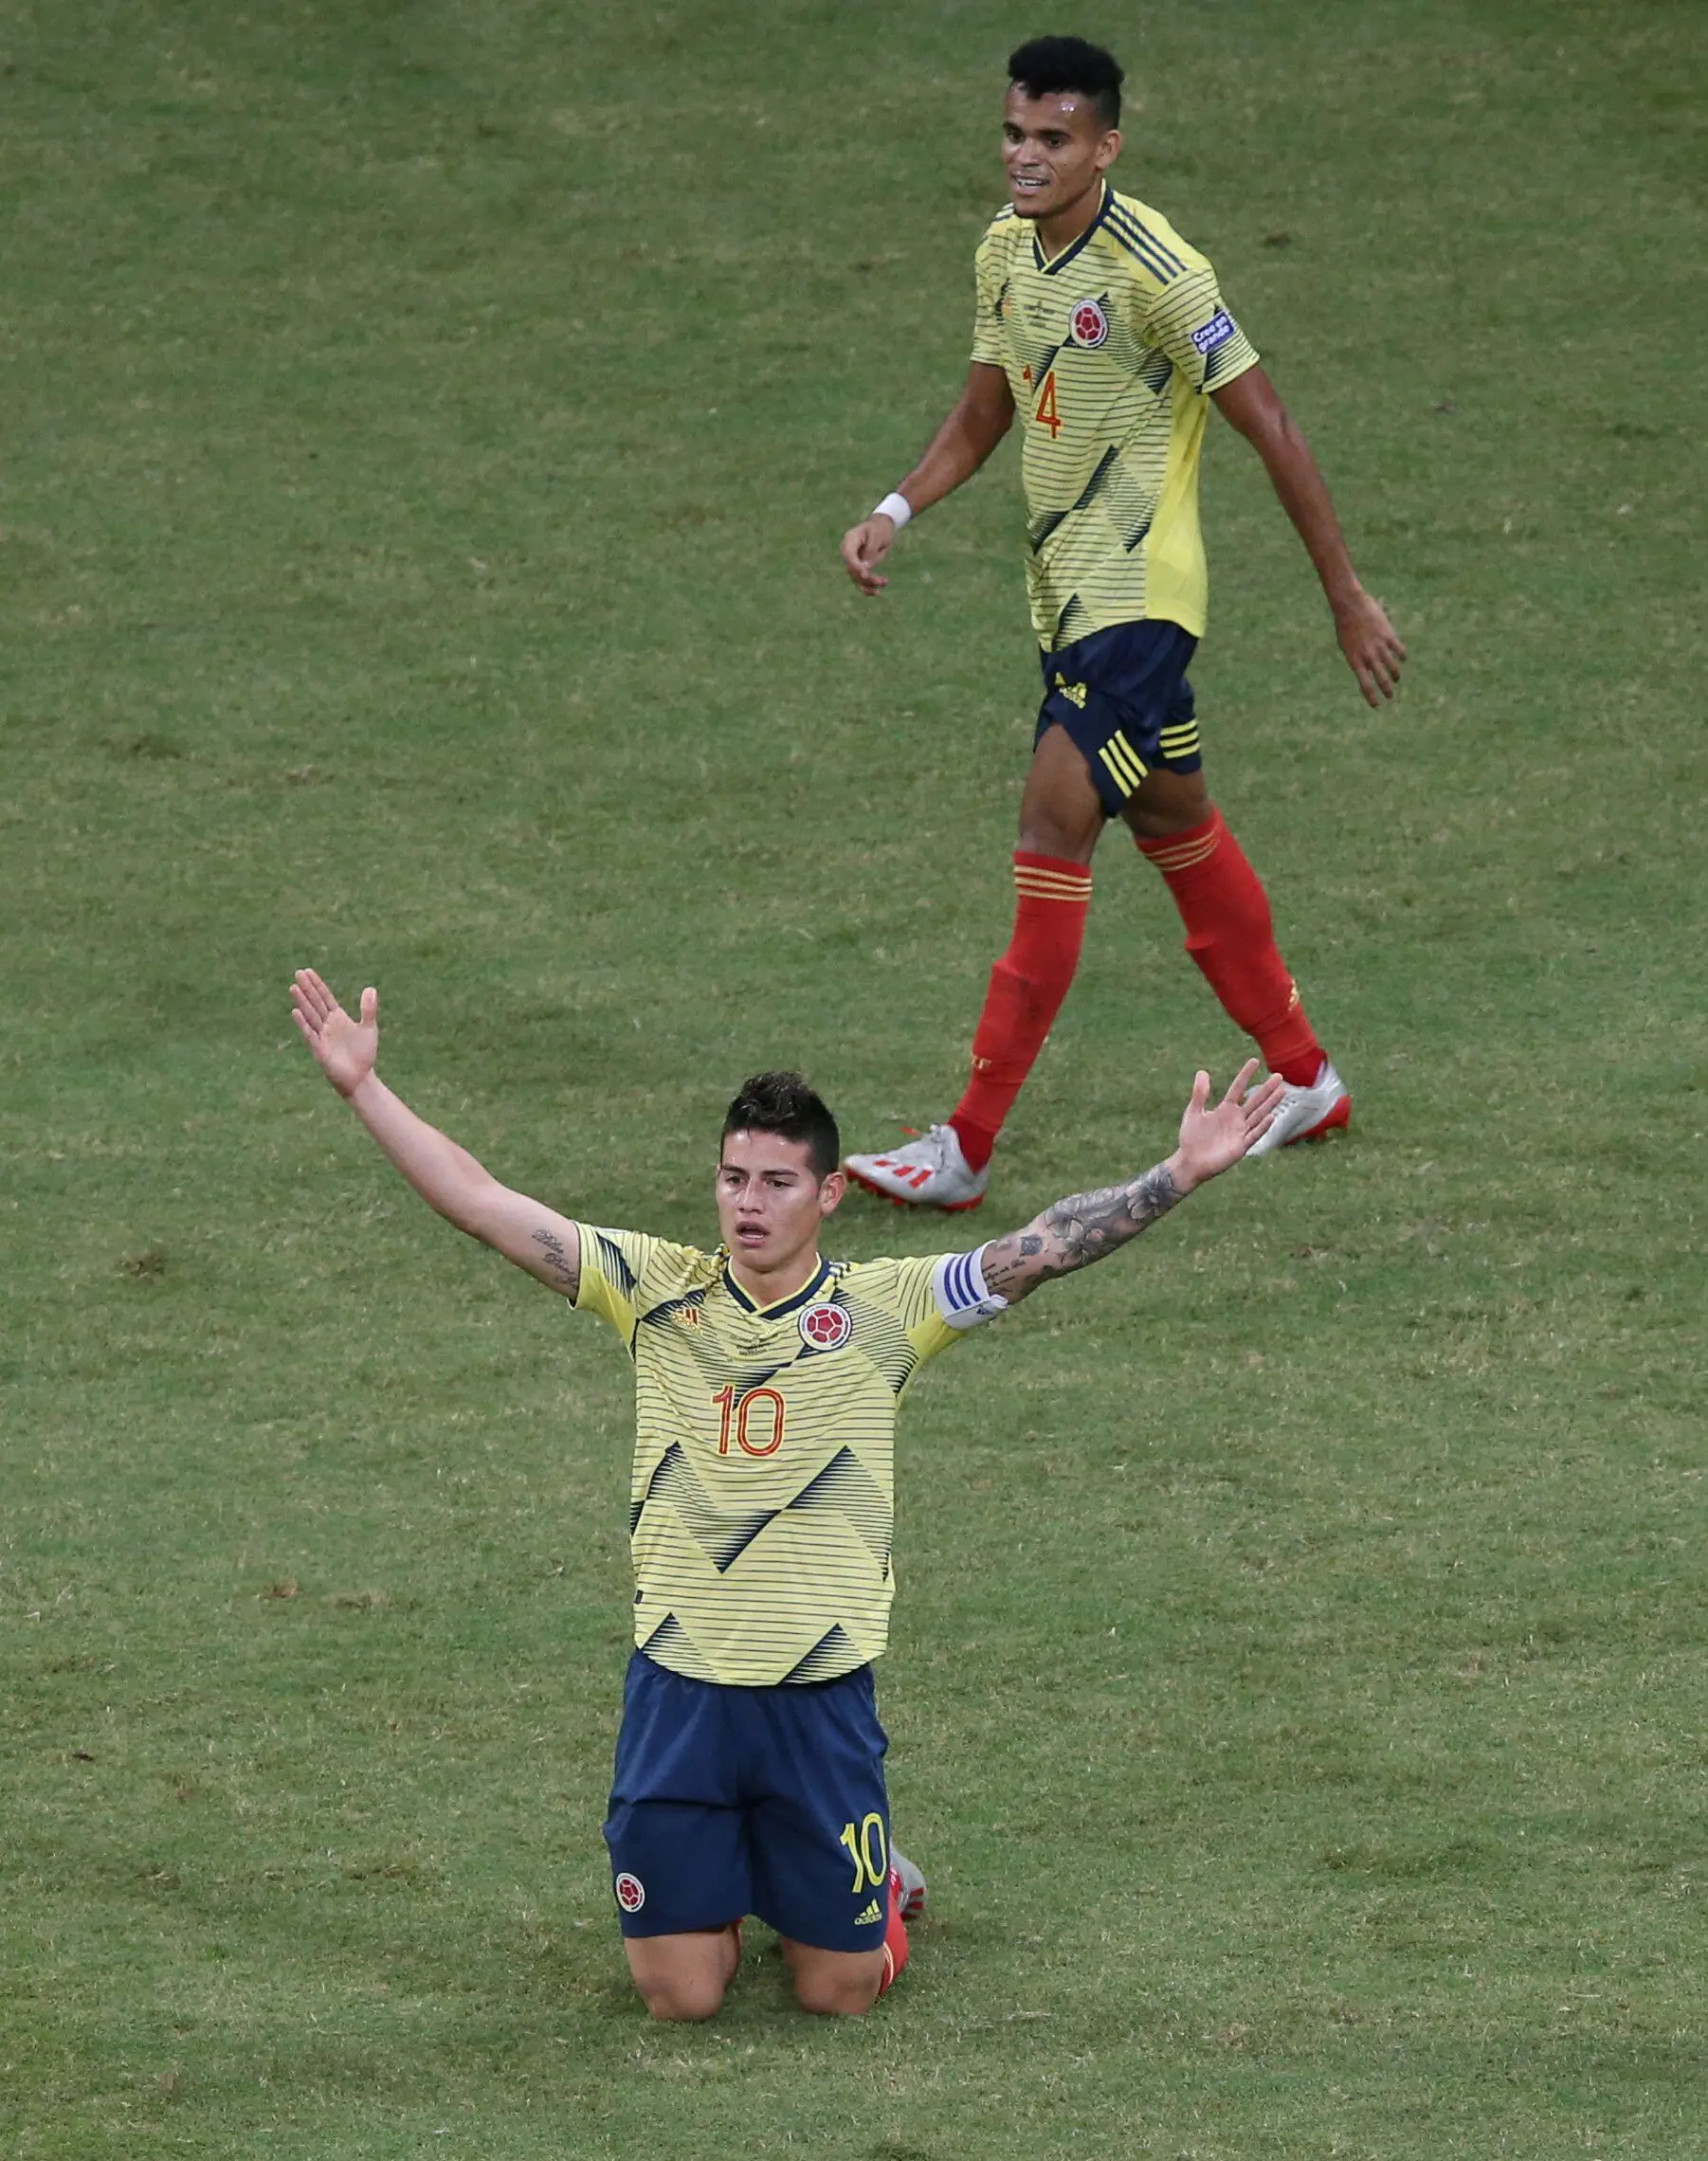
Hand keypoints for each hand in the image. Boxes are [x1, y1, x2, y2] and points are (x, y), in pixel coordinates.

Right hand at [291, 968, 377, 1098]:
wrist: (360, 1077)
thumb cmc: (363, 1054)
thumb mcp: (369, 1028)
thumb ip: (368, 1010)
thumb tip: (370, 988)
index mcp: (338, 1018)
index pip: (325, 997)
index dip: (317, 985)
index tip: (308, 971)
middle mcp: (327, 1025)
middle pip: (315, 1003)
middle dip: (307, 988)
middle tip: (298, 972)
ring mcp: (322, 1036)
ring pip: (310, 1015)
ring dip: (302, 1002)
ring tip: (293, 987)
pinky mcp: (319, 1049)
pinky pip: (310, 1034)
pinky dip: (303, 1023)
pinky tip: (295, 1011)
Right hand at [840, 514, 896, 594]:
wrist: (881, 528)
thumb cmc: (880, 529)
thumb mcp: (878, 536)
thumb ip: (871, 550)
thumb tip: (865, 568)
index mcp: (850, 539)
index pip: (849, 555)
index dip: (856, 566)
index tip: (866, 575)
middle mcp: (848, 552)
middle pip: (852, 569)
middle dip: (867, 578)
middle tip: (883, 581)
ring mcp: (852, 561)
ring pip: (856, 577)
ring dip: (870, 584)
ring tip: (885, 582)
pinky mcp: (858, 568)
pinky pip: (860, 580)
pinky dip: (868, 588)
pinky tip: (877, 592)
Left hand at [1170, 1060, 1287, 1187]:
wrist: (1190, 1161)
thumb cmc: (1191, 1138)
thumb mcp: (1193, 1112)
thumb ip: (1199, 1094)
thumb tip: (1203, 1071)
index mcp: (1225, 1109)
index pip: (1238, 1088)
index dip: (1245, 1075)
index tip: (1254, 1060)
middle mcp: (1236, 1118)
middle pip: (1254, 1101)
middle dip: (1266, 1089)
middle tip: (1279, 1076)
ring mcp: (1240, 1132)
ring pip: (1259, 1115)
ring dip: (1270, 1104)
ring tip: (1282, 1091)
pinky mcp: (1240, 1146)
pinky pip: (1253, 1135)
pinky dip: (1262, 1127)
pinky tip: (1271, 1116)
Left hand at [1334, 587, 1406, 705]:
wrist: (1350, 606)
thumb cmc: (1345, 626)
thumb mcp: (1347, 646)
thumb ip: (1358, 659)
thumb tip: (1367, 670)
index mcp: (1355, 660)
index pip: (1365, 685)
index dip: (1372, 697)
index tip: (1377, 705)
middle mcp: (1368, 656)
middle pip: (1381, 679)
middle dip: (1387, 690)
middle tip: (1390, 696)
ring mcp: (1379, 646)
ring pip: (1393, 667)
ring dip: (1396, 676)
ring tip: (1397, 679)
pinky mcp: (1388, 636)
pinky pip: (1399, 651)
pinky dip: (1402, 657)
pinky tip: (1402, 659)